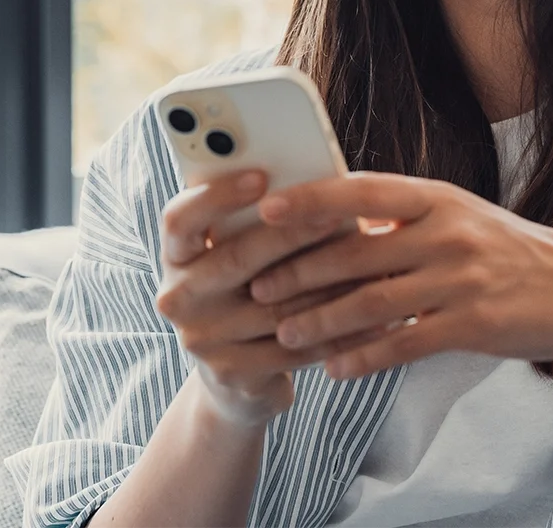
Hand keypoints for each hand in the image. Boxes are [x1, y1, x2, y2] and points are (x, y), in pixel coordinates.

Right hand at [154, 171, 363, 426]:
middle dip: (292, 235)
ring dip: (327, 285)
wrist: (236, 377)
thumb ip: (261, 221)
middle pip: (235, 259)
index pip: (180, 219)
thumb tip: (316, 182)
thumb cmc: (250, 290)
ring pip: (273, 306)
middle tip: (338, 214)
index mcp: (176, 255)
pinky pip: (293, 347)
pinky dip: (337, 332)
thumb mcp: (240, 253)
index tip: (261, 176)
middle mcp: (178, 297)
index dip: (218, 196)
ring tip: (371, 264)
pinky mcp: (232, 373)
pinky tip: (375, 320)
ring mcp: (200, 339)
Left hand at [246, 172, 552, 378]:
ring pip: (372, 301)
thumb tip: (337, 219)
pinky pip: (404, 342)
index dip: (311, 199)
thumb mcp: (460, 215)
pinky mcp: (474, 324)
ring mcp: (461, 279)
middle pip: (356, 251)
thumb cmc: (510, 250)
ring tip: (286, 334)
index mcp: (439, 197)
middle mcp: (448, 231)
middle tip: (258, 287)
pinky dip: (364, 355)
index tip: (266, 209)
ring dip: (321, 320)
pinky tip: (336, 366)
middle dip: (299, 272)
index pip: (362, 191)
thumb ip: (405, 219)